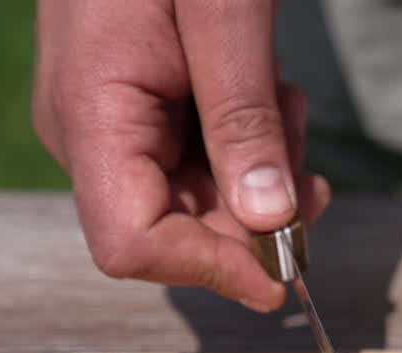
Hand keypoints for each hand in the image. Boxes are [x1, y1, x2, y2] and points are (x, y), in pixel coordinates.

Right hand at [32, 0, 330, 310]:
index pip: (133, 244)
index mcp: (93, 116)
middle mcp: (91, 133)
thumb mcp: (226, 20)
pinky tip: (269, 97)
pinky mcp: (139, 111)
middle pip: (174, 230)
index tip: (285, 277)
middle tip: (310, 176)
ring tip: (284, 103)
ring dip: (260, 175)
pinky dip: (249, 146)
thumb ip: (244, 120)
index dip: (211, 270)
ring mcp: (112, 124)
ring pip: (197, 200)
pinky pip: (199, 161)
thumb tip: (268, 221)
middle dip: (254, 218)